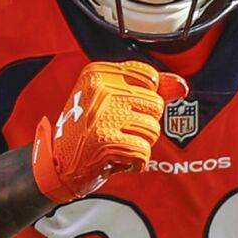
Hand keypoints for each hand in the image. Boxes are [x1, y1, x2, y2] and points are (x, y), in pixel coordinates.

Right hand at [31, 60, 188, 203]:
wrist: (56, 164)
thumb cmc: (86, 131)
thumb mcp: (112, 102)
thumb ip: (150, 90)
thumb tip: (182, 85)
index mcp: (98, 73)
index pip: (149, 77)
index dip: (146, 100)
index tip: (128, 111)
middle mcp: (100, 89)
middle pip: (155, 105)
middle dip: (143, 124)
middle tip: (119, 131)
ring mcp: (103, 114)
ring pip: (152, 129)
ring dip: (140, 144)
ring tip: (118, 145)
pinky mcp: (105, 141)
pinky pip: (144, 151)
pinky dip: (137, 162)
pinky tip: (120, 160)